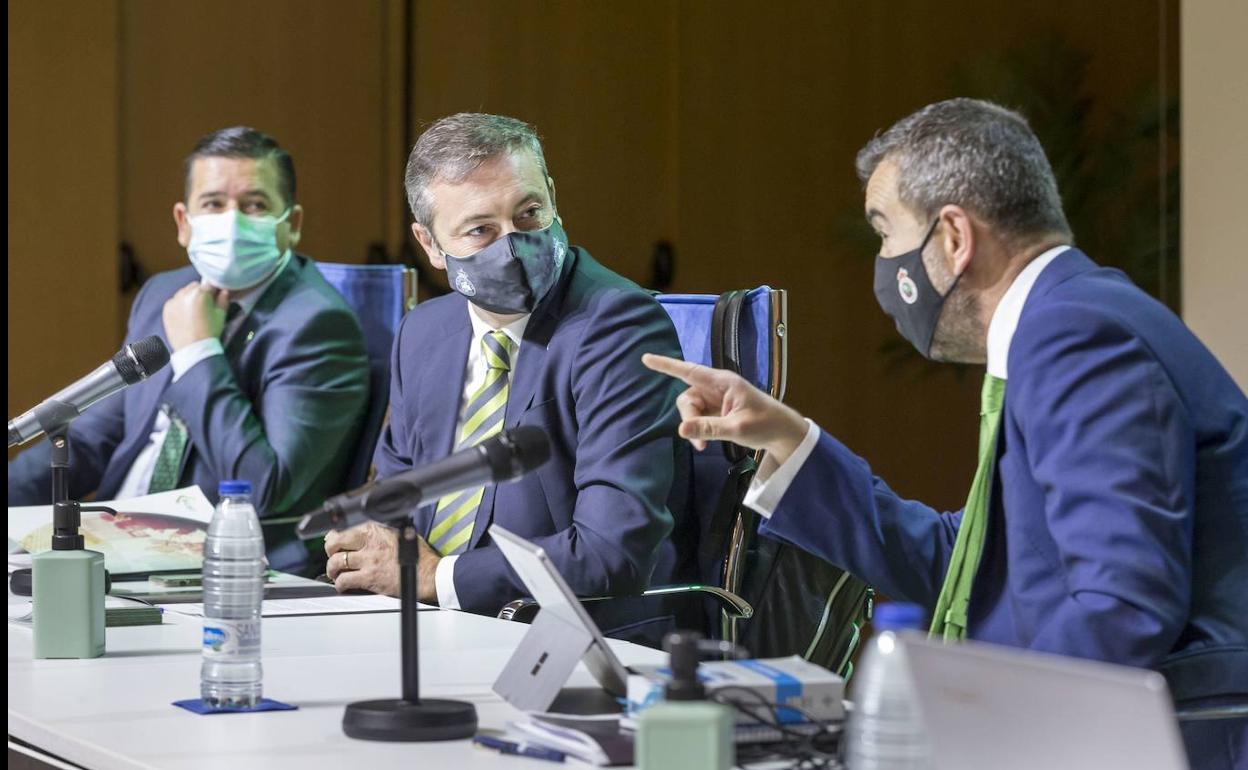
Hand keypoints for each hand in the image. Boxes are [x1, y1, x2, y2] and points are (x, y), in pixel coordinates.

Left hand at [162, 281, 228, 350]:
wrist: (193, 349)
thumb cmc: (210, 332)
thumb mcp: (221, 315)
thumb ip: (223, 300)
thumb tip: (224, 291)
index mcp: (200, 293)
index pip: (209, 283)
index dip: (214, 290)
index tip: (216, 296)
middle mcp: (185, 294)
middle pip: (195, 286)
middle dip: (201, 292)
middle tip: (205, 305)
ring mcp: (174, 301)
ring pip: (184, 292)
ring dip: (189, 297)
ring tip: (194, 311)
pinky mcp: (167, 309)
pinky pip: (175, 301)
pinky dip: (180, 305)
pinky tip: (186, 316)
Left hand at [324, 521, 439, 601]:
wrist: (426, 575)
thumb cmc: (418, 556)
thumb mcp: (400, 533)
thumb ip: (381, 531)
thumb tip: (366, 532)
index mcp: (376, 530)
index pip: (345, 528)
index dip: (336, 536)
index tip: (335, 541)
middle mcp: (369, 542)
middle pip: (335, 542)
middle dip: (330, 550)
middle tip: (333, 556)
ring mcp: (368, 560)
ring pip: (336, 562)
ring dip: (332, 569)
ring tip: (336, 573)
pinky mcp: (369, 578)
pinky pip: (344, 580)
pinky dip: (340, 585)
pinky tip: (344, 586)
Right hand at [642, 353, 808, 466]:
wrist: (782, 434)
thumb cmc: (765, 424)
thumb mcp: (737, 428)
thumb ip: (708, 428)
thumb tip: (681, 429)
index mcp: (723, 382)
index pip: (689, 371)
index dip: (666, 365)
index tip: (646, 359)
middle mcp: (716, 387)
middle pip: (687, 397)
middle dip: (688, 418)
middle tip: (699, 442)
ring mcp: (716, 399)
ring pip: (691, 410)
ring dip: (693, 427)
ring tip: (704, 445)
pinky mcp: (717, 411)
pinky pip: (698, 417)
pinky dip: (698, 430)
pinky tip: (706, 442)